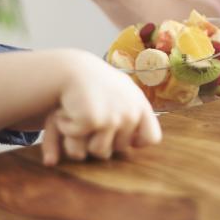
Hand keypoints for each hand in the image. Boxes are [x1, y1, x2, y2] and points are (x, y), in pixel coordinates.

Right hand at [39, 52, 160, 165]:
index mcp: (141, 105)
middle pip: (118, 149)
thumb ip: (118, 125)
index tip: (117, 133)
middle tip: (91, 115)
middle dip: (99, 139)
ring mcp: (115, 117)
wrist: (71, 67)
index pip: (151, 138)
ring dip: (83, 138)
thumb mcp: (112, 99)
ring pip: (99, 152)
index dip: (133, 141)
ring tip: (80, 113)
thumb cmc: (92, 85)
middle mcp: (132, 112)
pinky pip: (78, 144)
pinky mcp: (95, 120)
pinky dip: (67, 130)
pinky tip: (68, 111)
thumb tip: (128, 147)